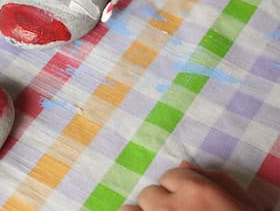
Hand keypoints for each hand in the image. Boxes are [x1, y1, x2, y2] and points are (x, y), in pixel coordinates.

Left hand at [119, 161, 260, 210]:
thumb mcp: (241, 201)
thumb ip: (213, 179)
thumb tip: (184, 166)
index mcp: (196, 191)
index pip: (170, 176)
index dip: (181, 189)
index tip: (193, 202)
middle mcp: (170, 206)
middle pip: (150, 193)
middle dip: (162, 203)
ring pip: (131, 210)